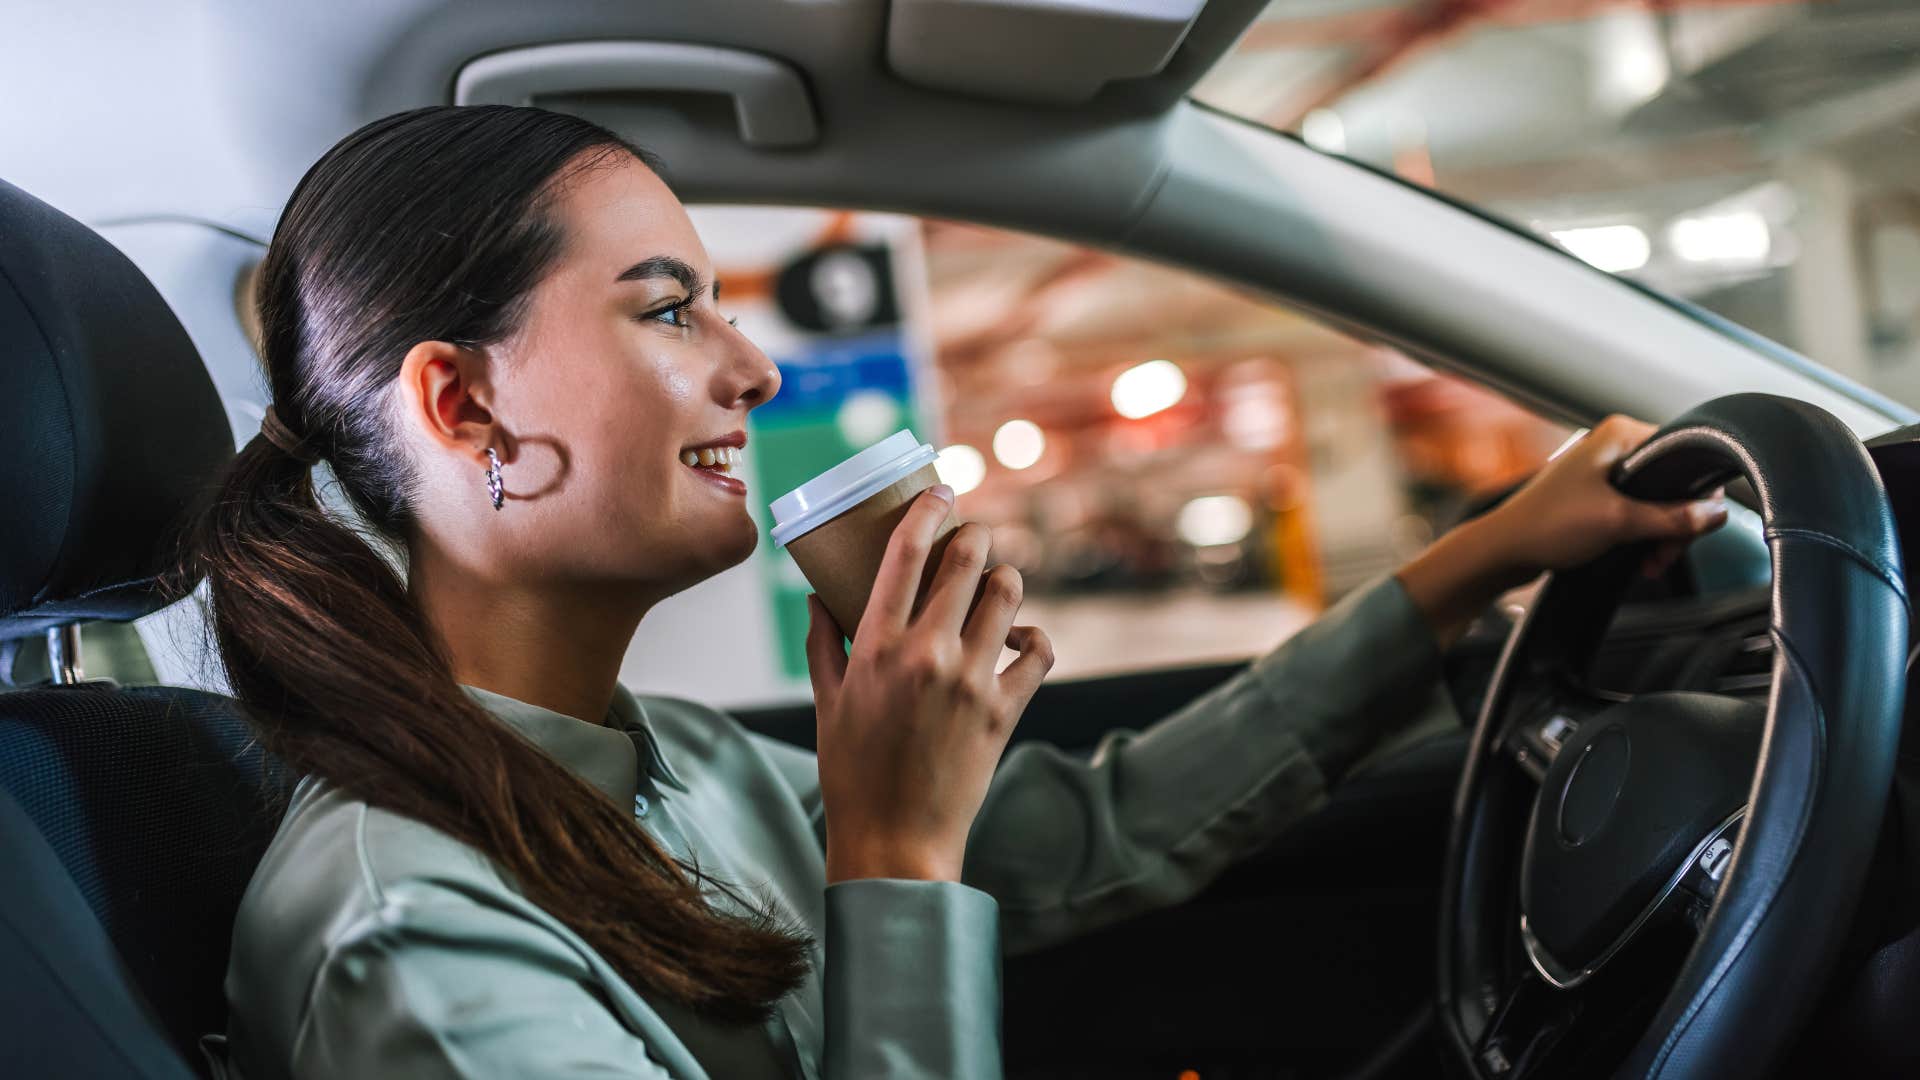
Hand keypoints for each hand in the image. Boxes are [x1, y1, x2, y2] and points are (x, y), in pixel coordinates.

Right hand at [804, 485, 1054, 883]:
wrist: (896, 840)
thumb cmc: (853, 772)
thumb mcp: (827, 702)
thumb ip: (824, 643)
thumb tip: (819, 597)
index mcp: (877, 645)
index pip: (907, 551)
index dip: (928, 508)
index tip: (940, 490)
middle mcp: (928, 653)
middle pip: (968, 559)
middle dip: (976, 534)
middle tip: (975, 535)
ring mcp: (971, 680)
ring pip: (1009, 595)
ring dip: (1006, 579)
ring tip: (995, 585)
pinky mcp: (1005, 709)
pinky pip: (1039, 651)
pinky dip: (1035, 637)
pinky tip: (1019, 639)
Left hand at [1478, 415, 1726, 577]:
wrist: (1502, 551)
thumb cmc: (1547, 526)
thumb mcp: (1618, 522)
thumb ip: (1671, 518)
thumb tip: (1715, 513)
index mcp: (1620, 435)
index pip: (1683, 454)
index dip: (1695, 492)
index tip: (1695, 524)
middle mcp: (1613, 447)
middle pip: (1672, 483)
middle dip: (1675, 524)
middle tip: (1666, 553)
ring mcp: (1604, 472)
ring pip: (1656, 503)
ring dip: (1659, 537)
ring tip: (1650, 563)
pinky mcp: (1596, 497)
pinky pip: (1635, 514)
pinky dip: (1641, 537)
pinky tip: (1640, 560)